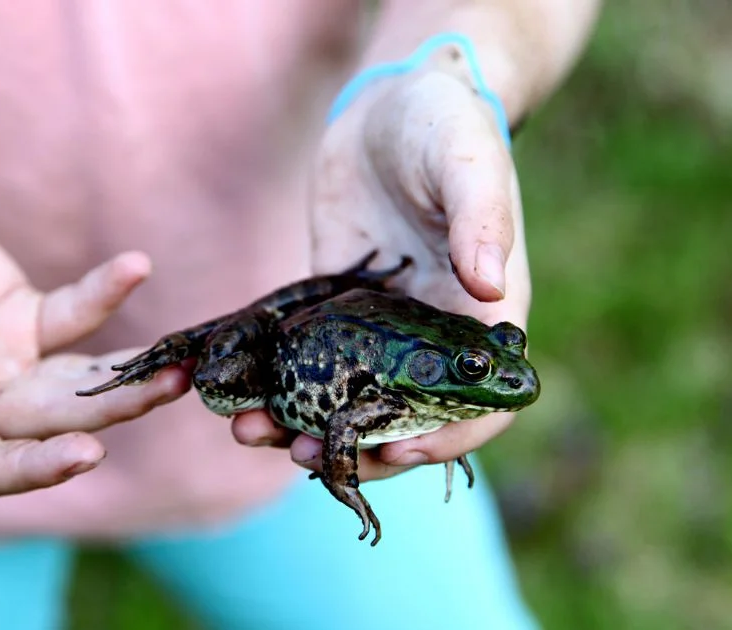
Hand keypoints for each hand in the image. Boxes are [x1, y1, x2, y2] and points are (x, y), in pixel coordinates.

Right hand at [0, 164, 188, 496]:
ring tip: (183, 362)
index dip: (32, 469)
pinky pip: (73, 314)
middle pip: (49, 422)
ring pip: (77, 381)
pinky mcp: (25, 317)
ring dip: (130, 374)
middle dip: (110, 410)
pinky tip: (136, 265)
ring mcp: (4, 360)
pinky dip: (104, 293)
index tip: (89, 455)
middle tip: (169, 386)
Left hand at [233, 67, 530, 479]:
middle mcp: (436, 335)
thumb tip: (489, 286)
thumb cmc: (446, 125)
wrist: (390, 105)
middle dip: (356, 447)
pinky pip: (313, 359)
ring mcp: (385, 327)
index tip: (394, 453)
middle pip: (406, 419)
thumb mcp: (468, 161)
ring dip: (306, 424)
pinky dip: (282, 383)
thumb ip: (482, 219)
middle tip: (302, 456)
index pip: (479, 404)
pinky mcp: (340, 307)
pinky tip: (242, 394)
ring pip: (352, 398)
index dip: (445, 439)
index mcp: (483, 314)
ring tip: (252, 432)